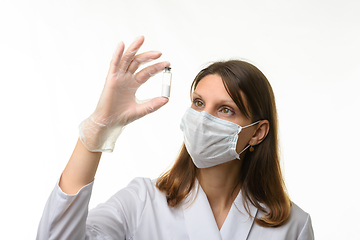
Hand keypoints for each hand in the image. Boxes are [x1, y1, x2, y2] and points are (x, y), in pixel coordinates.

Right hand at [79, 36, 169, 151]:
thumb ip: (153, 104)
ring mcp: (118, 77)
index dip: (157, 67)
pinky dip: (117, 54)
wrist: (109, 123)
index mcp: (134, 84)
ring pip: (127, 59)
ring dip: (134, 48)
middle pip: (138, 62)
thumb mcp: (142, 109)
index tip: (167, 64)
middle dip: (148, 57)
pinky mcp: (110, 79)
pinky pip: (114, 64)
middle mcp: (126, 78)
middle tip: (160, 53)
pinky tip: (122, 45)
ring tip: (142, 39)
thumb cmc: (123, 117)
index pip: (147, 72)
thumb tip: (167, 99)